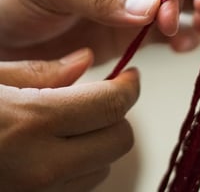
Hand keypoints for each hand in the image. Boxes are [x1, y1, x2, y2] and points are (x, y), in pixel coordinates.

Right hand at [0, 48, 139, 190]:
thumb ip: (39, 72)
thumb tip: (85, 60)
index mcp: (31, 123)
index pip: (111, 104)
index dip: (129, 87)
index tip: (130, 76)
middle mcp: (41, 168)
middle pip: (120, 141)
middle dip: (117, 115)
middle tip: (101, 98)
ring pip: (103, 168)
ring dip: (99, 143)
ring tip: (71, 125)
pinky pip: (79, 187)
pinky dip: (80, 166)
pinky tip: (55, 150)